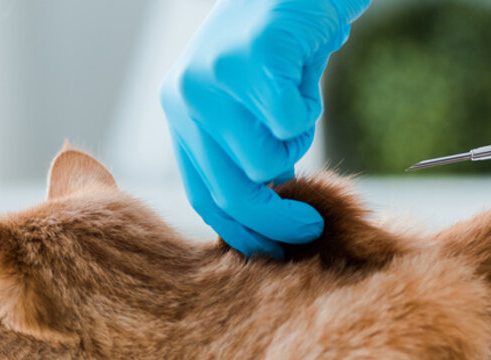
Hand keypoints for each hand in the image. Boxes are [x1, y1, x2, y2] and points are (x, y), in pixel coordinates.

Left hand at [160, 0, 370, 257]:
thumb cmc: (282, 47)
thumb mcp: (248, 103)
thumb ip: (244, 150)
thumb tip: (265, 225)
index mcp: (180, 111)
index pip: (204, 194)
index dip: (242, 233)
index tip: (275, 254)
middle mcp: (185, 97)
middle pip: (232, 192)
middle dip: (276, 221)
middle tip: (310, 228)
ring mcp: (211, 77)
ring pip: (266, 161)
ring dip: (297, 141)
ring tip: (297, 101)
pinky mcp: (248, 59)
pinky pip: (290, 121)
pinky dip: (309, 106)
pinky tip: (303, 72)